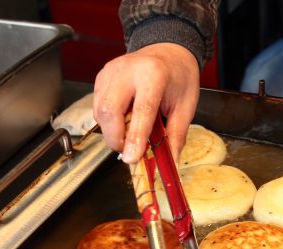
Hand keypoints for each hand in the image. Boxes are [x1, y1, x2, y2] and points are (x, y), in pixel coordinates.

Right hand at [93, 43, 199, 163]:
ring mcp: (111, 71)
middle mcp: (128, 70)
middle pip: (109, 110)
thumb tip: (169, 162)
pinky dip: (108, 121)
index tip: (131, 158)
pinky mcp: (102, 76)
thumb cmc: (178, 77)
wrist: (168, 51)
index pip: (141, 111)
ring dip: (111, 131)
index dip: (135, 137)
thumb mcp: (185, 106)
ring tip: (130, 132)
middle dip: (115, 138)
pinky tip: (124, 117)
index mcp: (154, 74)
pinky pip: (97, 106)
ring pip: (99, 111)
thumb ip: (176, 135)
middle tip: (129, 150)